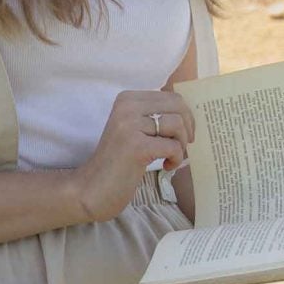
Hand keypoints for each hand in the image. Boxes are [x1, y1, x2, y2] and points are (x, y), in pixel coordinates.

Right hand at [71, 89, 195, 222]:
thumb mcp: (134, 129)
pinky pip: (173, 146)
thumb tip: (189, 113)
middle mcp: (127, 106)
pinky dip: (176, 158)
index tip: (183, 134)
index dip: (185, 115)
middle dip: (188, 127)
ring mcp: (130, 125)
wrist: (93, 187)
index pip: (171, 96)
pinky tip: (166, 166)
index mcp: (127, 99)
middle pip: (178, 106)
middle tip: (182, 146)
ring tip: (171, 157)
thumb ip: (154, 116)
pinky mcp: (136, 146)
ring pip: (177, 124)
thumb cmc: (118, 161)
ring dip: (182, 144)